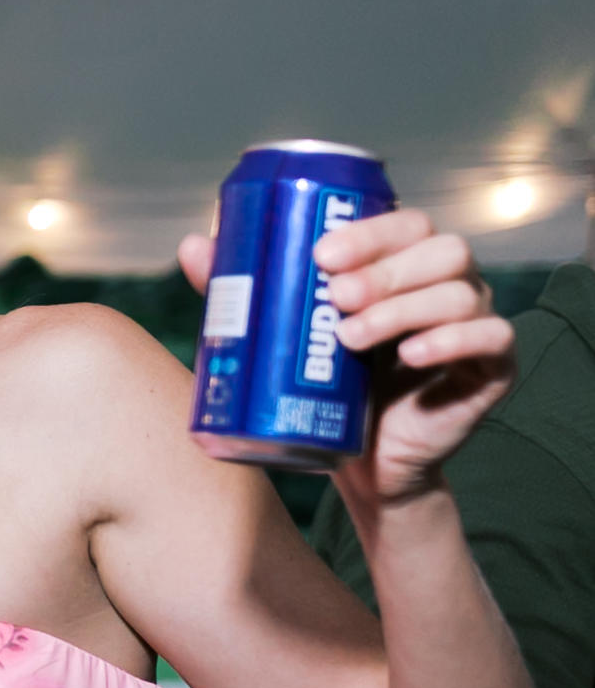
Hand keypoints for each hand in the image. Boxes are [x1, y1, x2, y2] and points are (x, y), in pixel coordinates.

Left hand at [178, 212, 514, 505]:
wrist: (359, 464)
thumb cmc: (325, 387)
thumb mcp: (284, 335)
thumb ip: (247, 291)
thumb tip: (193, 245)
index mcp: (405, 266)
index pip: (405, 224)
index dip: (370, 230)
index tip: (320, 252)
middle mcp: (448, 285)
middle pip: (440, 249)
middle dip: (384, 269)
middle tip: (333, 295)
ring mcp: (475, 324)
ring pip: (462, 291)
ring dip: (403, 307)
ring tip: (350, 336)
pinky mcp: (491, 370)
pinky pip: (494, 339)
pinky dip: (452, 340)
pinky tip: (410, 354)